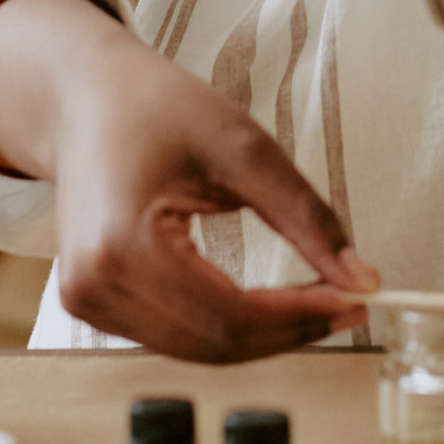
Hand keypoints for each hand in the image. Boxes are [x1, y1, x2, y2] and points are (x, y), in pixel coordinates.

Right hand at [0, 0, 377, 360]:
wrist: (83, 94)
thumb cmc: (154, 106)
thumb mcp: (242, 146)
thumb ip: (306, 216)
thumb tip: (360, 279)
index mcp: (121, 245)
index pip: (228, 317)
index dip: (299, 319)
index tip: (355, 301)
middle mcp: (92, 286)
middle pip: (213, 345)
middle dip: (288, 330)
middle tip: (348, 300)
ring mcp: (85, 300)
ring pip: (196, 349)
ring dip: (261, 334)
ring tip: (315, 297)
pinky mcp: (92, 303)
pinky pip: (175, 335)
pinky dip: (226, 326)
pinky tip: (263, 300)